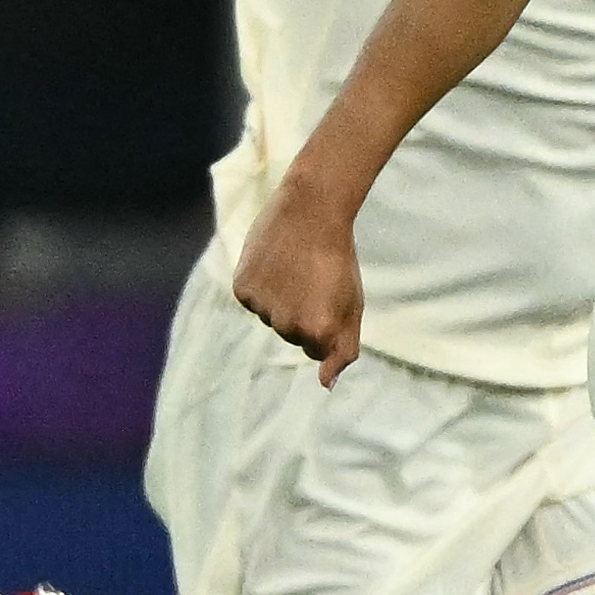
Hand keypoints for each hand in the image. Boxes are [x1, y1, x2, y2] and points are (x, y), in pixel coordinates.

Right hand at [231, 177, 365, 383]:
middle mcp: (287, 326)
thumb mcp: (352, 305)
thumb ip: (343, 350)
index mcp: (319, 333)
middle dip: (302, 313)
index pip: (316, 351)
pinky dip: (261, 285)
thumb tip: (326, 384)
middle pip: (291, 336)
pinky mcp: (242, 290)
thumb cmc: (337, 258)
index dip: (325, 322)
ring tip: (294, 267)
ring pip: (271, 318)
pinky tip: (274, 262)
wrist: (311, 209)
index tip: (330, 296)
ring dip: (281, 298)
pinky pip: (252, 300)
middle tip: (312, 278)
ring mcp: (263, 309)